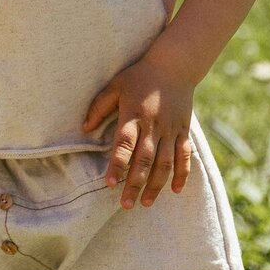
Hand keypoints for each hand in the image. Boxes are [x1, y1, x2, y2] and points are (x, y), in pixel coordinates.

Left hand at [83, 57, 193, 209]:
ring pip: (165, 163)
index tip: (109, 182)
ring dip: (156, 185)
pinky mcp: (184, 131)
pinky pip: (184, 156)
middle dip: (135, 184)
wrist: (174, 65)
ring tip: (146, 203)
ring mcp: (171, 130)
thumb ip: (99, 107)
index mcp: (134, 115)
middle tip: (125, 204)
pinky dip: (182, 174)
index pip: (124, 144)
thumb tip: (84, 128)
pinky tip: (175, 190)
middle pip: (144, 160)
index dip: (117, 164)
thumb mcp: (114, 86)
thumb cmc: (139, 76)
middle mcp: (154, 126)